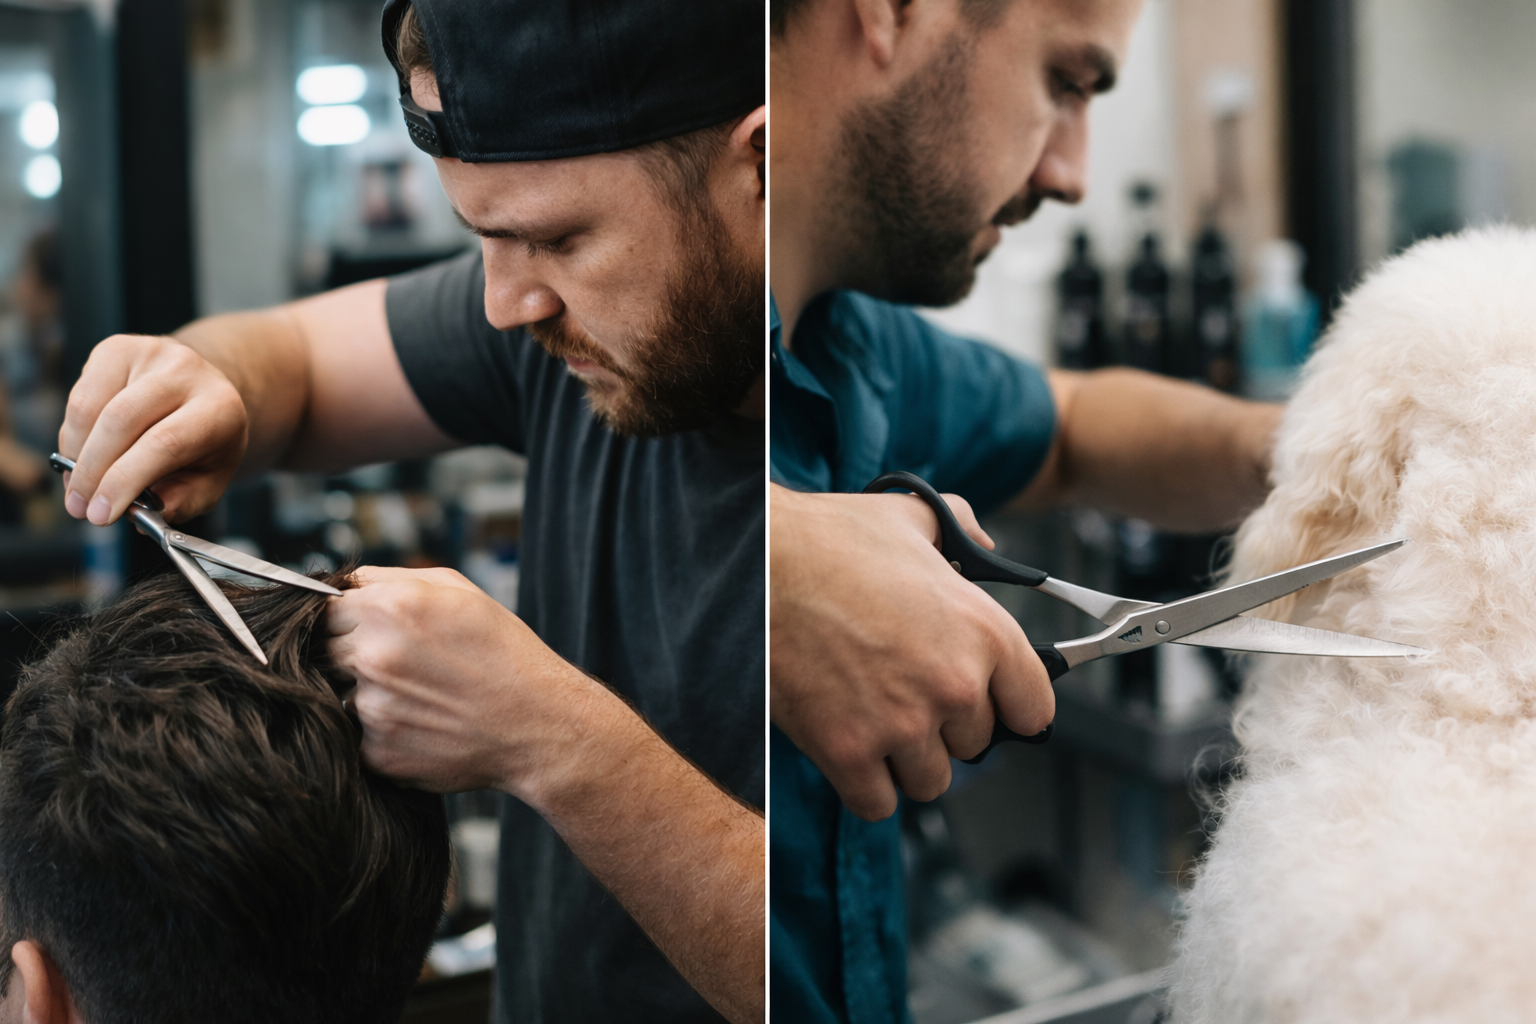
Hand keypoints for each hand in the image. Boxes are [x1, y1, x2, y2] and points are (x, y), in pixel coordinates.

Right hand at [58, 334, 247, 523]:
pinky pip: (80, 395)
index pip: (163, 443)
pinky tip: (79, 459)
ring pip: (93, 408)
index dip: (124, 481)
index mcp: (219, 406)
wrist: (206, 391)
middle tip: (79, 509)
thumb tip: (139, 514)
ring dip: (76, 456)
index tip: (100, 514)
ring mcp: (150, 353)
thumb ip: (181, 500)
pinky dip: (73, 435)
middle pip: (122, 421)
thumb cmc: (206, 441)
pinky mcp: (117, 348)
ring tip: (77, 490)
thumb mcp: (211, 478)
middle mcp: (187, 370)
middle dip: (93, 472)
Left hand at [326, 566, 618, 803]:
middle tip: (398, 666)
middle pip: (322, 650)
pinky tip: (422, 724)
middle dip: (350, 655)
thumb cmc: (504, 653)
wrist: (538, 724)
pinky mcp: (377, 751)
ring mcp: (373, 707)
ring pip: (339, 694)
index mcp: (390, 607)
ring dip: (365, 694)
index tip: (360, 629)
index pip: (322, 607)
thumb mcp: (459, 591)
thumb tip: (343, 583)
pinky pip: (358, 734)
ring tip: (417, 696)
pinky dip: (382, 730)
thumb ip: (391, 578)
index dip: (343, 618)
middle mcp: (374, 655)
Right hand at [769, 485, 1053, 820]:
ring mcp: (901, 725)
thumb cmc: (829, 539)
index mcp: (982, 630)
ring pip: (930, 780)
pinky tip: (851, 749)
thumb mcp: (913, 514)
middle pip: (975, 745)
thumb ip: (963, 530)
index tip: (992, 703)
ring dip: (907, 760)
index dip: (1011, 705)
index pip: (1035, 708)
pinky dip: (865, 785)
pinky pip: (878, 803)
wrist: (757, 564)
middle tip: (906, 691)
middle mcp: (953, 685)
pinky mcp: (847, 752)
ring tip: (877, 719)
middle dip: (944, 724)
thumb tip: (983, 546)